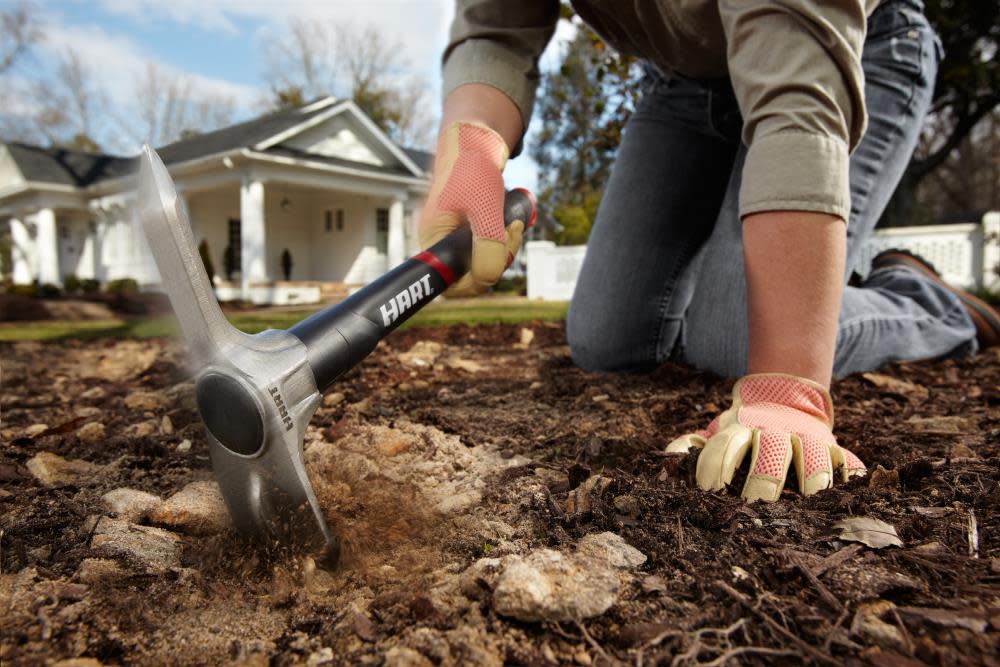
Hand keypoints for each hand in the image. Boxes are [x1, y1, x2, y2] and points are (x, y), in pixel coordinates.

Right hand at [418, 121, 524, 295]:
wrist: (476, 143)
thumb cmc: (473, 168)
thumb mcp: (484, 206)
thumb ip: (488, 243)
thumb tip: (489, 278)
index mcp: (434, 240)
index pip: (448, 284)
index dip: (474, 283)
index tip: (495, 260)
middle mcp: (441, 244)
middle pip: (471, 277)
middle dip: (497, 262)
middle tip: (512, 233)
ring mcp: (456, 240)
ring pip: (484, 264)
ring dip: (506, 250)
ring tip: (515, 224)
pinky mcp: (471, 234)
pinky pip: (490, 250)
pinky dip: (505, 242)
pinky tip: (513, 223)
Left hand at [666, 373, 865, 500]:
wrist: (784, 398)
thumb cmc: (742, 430)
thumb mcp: (715, 431)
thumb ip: (690, 445)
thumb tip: (666, 461)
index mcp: (741, 430)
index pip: (725, 446)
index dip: (715, 467)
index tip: (708, 492)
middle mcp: (775, 433)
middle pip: (770, 455)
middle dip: (762, 479)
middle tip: (753, 506)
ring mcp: (807, 439)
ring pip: (814, 457)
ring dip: (812, 478)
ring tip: (807, 502)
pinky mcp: (834, 447)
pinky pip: (848, 462)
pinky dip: (851, 477)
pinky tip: (847, 495)